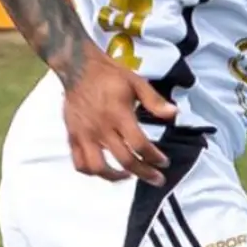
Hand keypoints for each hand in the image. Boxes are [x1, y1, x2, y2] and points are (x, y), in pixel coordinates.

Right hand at [62, 42, 177, 186]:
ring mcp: (84, 135)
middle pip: (125, 161)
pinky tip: (104, 169)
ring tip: (129, 175)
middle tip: (157, 179)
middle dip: (145, 173)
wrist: (78, 68)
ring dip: (116, 178)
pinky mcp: (72, 136)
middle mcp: (101, 128)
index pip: (139, 144)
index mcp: (119, 114)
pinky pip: (79, 163)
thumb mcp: (136, 82)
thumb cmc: (110, 75)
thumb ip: (154, 101)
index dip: (154, 158)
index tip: (164, 162)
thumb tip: (174, 114)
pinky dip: (92, 172)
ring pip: (98, 168)